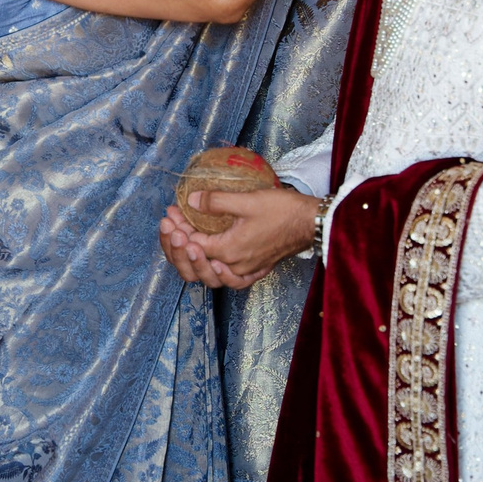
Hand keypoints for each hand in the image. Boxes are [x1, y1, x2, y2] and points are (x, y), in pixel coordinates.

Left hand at [157, 189, 321, 289]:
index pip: (193, 245)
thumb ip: (215, 201)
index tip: (170, 212)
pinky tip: (214, 264)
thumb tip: (190, 201)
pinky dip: (220, 275)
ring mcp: (247, 270)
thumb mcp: (246, 200)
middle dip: (177, 247)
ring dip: (193, 261)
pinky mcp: (257, 268)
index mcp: (229, 250)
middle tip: (170, 225)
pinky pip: (233, 281)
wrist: (312, 222)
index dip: (177, 229)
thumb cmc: (282, 210)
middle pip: (196, 267)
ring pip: (212, 276)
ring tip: (184, 242)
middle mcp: (235, 266)